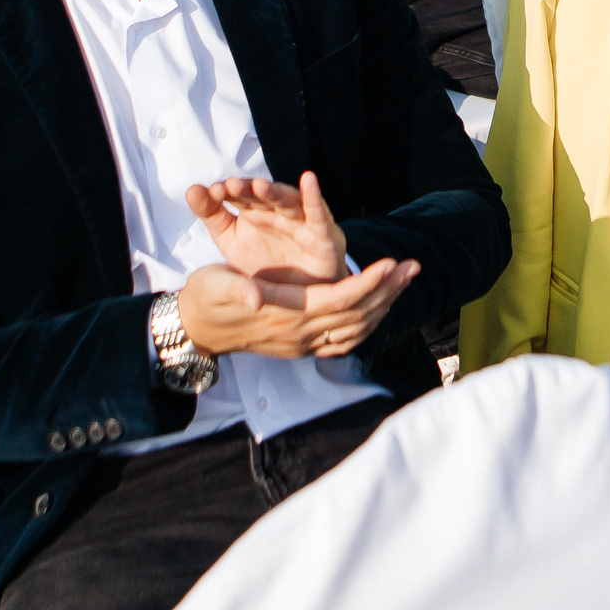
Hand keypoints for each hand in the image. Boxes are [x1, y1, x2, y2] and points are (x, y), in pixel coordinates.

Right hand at [176, 256, 420, 358]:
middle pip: (357, 315)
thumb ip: (238, 289)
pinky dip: (366, 325)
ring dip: (383, 306)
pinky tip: (378, 311)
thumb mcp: (217, 286)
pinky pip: (344, 341)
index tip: (392, 263)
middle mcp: (300, 333)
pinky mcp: (300, 346)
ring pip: (356, 329)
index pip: (340, 299)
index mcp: (286, 313)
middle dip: (388, 291)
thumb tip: (254, 296)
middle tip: (414, 266)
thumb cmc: (206, 299)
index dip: (368, 283)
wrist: (194, 330)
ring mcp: (302, 343)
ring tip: (404, 282)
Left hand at [186, 172, 347, 284]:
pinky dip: (314, 197)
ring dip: (274, 192)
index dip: (226, 192)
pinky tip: (309, 180)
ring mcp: (300, 221)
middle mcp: (277, 211)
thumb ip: (212, 215)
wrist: (296, 298)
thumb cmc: (264, 263)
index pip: (239, 195)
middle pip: (262, 195)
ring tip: (259, 186)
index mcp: (255, 210)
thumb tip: (191, 190)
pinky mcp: (322, 234)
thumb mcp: (231, 240)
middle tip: (230, 186)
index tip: (211, 193)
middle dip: (247, 189)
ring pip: (288, 201)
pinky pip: (318, 214)